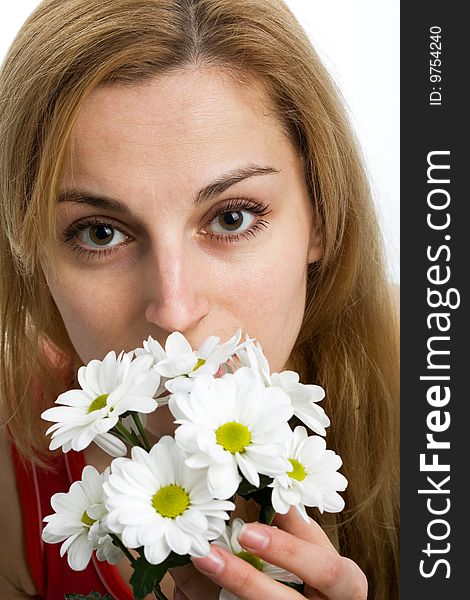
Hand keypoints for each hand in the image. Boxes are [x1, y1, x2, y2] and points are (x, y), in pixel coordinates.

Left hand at [171, 507, 366, 598]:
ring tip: (194, 563)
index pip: (325, 569)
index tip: (248, 531)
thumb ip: (297, 525)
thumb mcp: (317, 549)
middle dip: (245, 579)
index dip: (288, 551)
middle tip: (209, 554)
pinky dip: (211, 599)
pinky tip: (189, 585)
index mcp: (346, 585)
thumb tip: (271, 483)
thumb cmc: (319, 576)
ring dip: (221, 589)